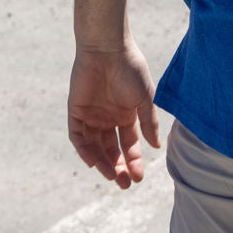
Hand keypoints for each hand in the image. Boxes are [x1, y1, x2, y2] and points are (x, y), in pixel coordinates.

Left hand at [67, 40, 159, 187]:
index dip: (134, 160)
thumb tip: (156, 147)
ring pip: (95, 147)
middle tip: (123, 184)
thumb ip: (149, 123)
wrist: (107, 48)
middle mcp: (109, 118)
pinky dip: (84, 150)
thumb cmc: (130, 69)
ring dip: (102, 163)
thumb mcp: (144, 98)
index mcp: (127, 114)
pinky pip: (78, 136)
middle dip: (118, 167)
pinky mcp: (76, 111)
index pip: (130, 144)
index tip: (139, 177)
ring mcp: (92, 116)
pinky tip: (93, 161)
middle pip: (112, 150)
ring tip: (111, 175)